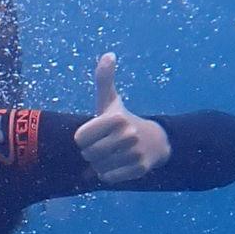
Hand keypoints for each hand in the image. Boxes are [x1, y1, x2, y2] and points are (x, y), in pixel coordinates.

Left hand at [73, 53, 169, 182]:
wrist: (155, 141)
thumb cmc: (122, 121)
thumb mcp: (110, 101)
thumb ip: (104, 80)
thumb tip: (108, 55)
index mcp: (116, 118)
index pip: (79, 139)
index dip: (84, 139)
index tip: (96, 133)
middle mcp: (127, 134)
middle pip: (88, 154)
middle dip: (91, 152)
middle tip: (104, 145)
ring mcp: (135, 152)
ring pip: (97, 167)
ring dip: (100, 164)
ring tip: (112, 154)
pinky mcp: (139, 169)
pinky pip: (109, 177)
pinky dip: (109, 174)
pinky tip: (118, 164)